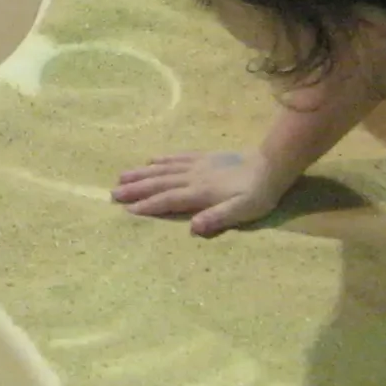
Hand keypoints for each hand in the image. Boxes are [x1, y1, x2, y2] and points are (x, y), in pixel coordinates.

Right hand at [112, 149, 289, 235]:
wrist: (272, 164)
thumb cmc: (259, 194)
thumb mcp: (243, 211)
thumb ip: (217, 218)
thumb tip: (192, 228)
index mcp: (199, 193)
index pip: (168, 200)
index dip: (148, 205)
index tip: (127, 210)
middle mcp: (192, 177)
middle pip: (159, 183)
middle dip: (135, 189)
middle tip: (112, 194)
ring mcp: (197, 165)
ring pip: (163, 169)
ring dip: (142, 174)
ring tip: (121, 177)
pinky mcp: (204, 157)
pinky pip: (177, 157)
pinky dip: (162, 159)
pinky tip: (151, 160)